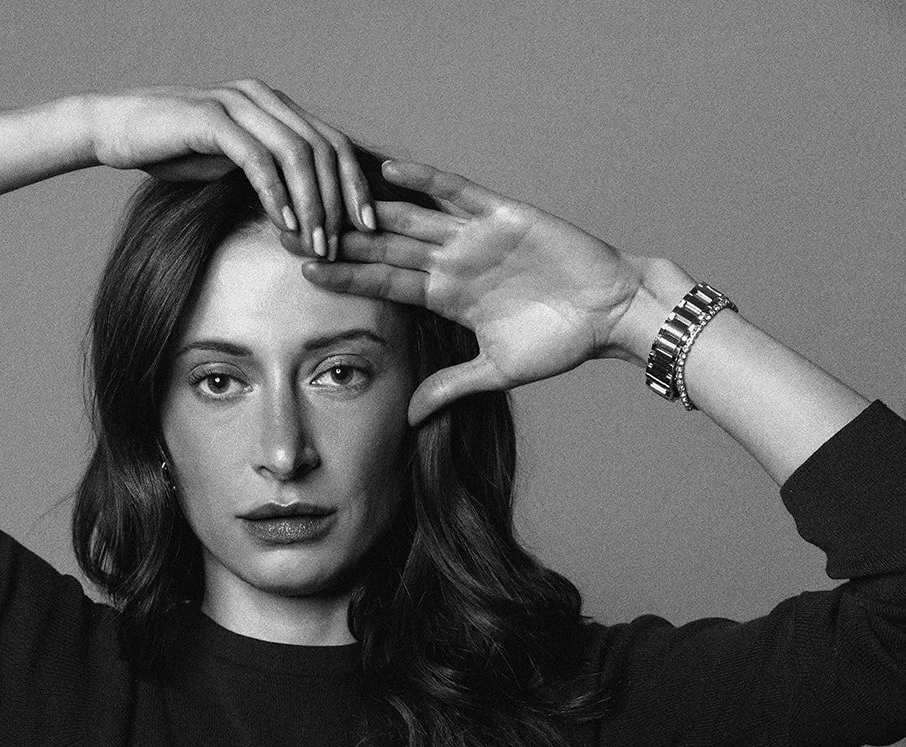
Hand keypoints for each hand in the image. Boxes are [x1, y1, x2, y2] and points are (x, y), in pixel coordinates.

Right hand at [86, 81, 377, 256]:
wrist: (116, 130)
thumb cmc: (175, 153)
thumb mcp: (232, 170)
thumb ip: (269, 180)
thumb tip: (306, 219)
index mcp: (276, 108)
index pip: (333, 144)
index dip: (356, 186)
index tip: (369, 228)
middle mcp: (264, 98)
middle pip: (324, 148)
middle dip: (340, 202)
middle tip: (345, 246)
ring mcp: (239, 103)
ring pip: (296, 153)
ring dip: (311, 204)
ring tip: (316, 245)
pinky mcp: (212, 117)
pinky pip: (257, 158)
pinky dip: (276, 194)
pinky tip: (285, 225)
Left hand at [283, 159, 645, 425]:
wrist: (611, 314)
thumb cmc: (560, 341)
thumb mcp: (496, 371)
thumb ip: (451, 386)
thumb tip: (410, 416)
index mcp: (448, 294)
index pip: (385, 281)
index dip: (347, 275)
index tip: (305, 270)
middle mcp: (454, 259)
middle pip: (385, 244)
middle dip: (342, 236)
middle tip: (294, 224)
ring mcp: (475, 234)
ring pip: (412, 216)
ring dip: (371, 207)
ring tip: (326, 194)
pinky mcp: (504, 215)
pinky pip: (459, 193)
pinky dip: (428, 182)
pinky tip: (391, 172)